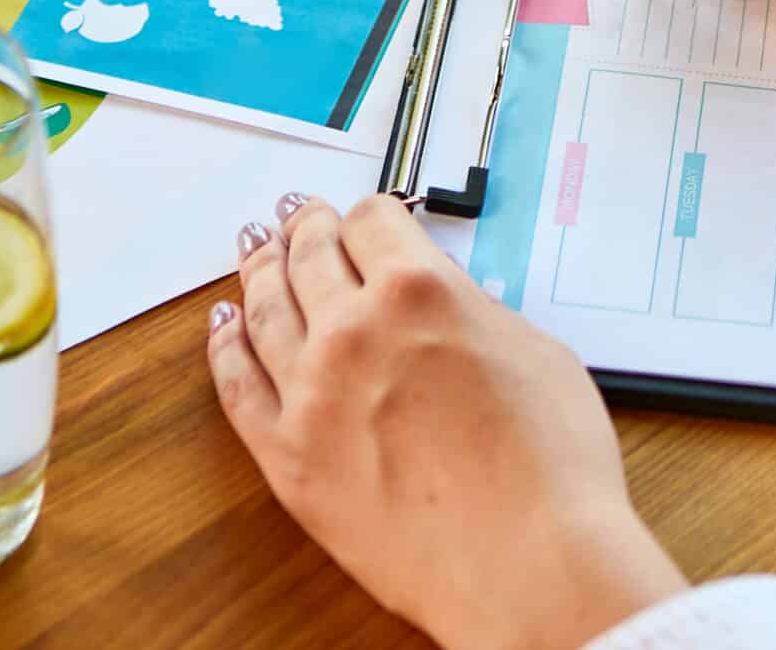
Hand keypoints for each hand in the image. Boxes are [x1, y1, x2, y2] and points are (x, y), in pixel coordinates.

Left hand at [207, 194, 686, 649]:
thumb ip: (475, 314)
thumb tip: (448, 312)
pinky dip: (225, 348)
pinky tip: (224, 327)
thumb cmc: (551, 467)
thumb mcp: (535, 351)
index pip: (372, 221)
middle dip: (304, 229)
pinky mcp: (286, 457)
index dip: (368, 213)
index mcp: (420, 290)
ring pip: (264, 309)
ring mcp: (310, 394)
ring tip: (253, 253)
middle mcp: (354, 329)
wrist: (528, 561)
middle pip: (309, 255)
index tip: (364, 218)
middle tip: (296, 217)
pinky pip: (237, 386)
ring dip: (257, 272)